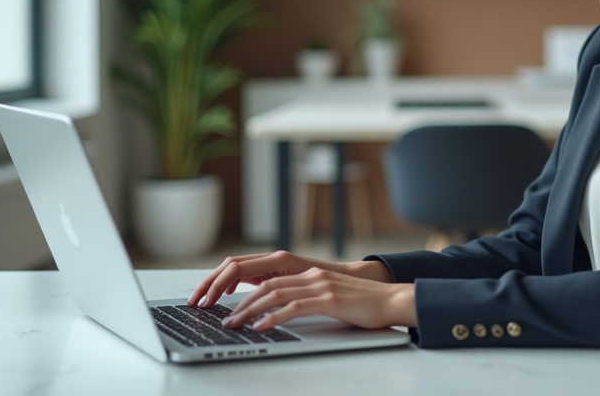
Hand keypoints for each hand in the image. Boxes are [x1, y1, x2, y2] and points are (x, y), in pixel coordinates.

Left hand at [188, 250, 393, 308]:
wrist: (390, 299)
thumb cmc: (358, 303)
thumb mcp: (323, 296)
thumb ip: (299, 296)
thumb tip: (269, 309)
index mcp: (304, 272)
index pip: (259, 271)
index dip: (231, 282)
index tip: (210, 296)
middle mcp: (308, 274)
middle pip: (261, 281)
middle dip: (231, 296)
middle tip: (213, 313)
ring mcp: (319, 285)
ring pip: (273, 292)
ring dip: (248, 309)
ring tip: (232, 324)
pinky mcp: (329, 299)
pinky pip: (295, 306)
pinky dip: (275, 316)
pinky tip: (262, 327)